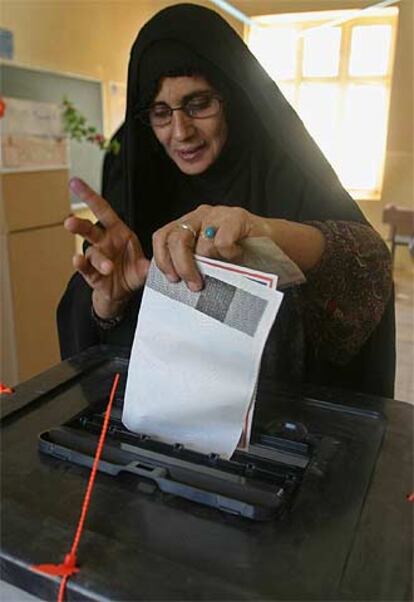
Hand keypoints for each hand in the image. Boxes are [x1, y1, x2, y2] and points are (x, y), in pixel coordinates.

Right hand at [65, 178, 149, 317]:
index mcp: (118, 232)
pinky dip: (82, 265)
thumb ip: (149, 264)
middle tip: (70, 222)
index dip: (90, 196)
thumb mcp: (145, 266)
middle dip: (78, 224)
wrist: (124, 294)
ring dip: (98, 259)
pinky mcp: (93, 274)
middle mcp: (104, 242)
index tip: (74, 182)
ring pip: (91, 253)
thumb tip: (155, 264)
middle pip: (89, 229)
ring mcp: (97, 258)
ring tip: (108, 267)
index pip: (103, 211)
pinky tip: (78, 261)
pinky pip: (86, 268)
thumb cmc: (133, 271)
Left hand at [152, 204, 266, 290]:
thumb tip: (176, 285)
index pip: (162, 237)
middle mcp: (200, 216)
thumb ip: (193, 266)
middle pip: (177, 239)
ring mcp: (218, 214)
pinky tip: (238, 256)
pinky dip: (229, 255)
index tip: (172, 279)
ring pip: (201, 244)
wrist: (276, 245)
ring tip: (225, 269)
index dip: (163, 259)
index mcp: (189, 225)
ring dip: (211, 264)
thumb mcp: (211, 261)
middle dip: (183, 267)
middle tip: (195, 285)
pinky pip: (222, 242)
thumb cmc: (242, 256)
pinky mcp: (237, 217)